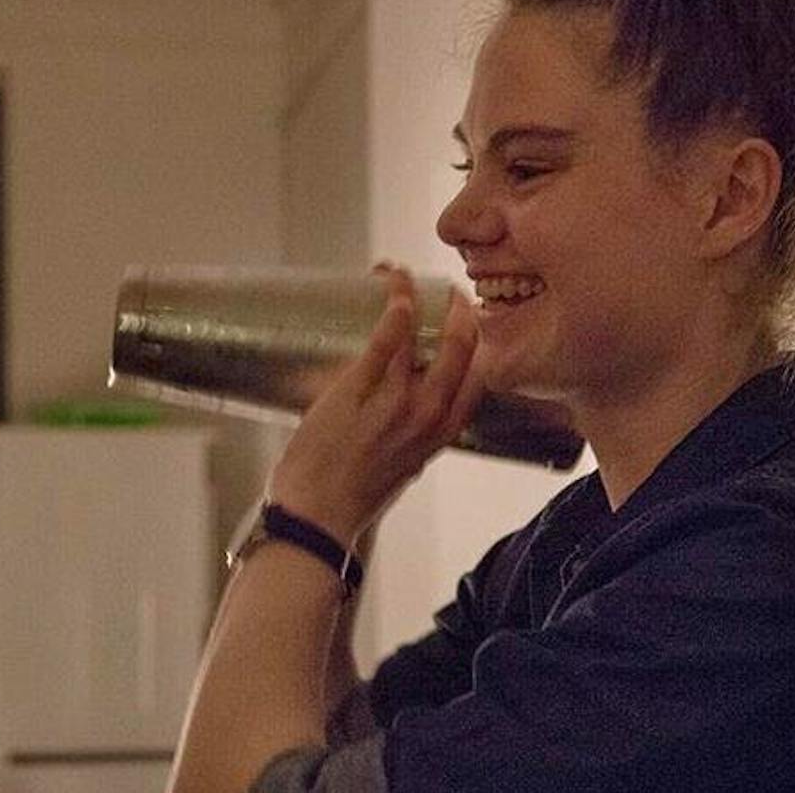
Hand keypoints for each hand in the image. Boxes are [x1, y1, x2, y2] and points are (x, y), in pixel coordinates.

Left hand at [265, 267, 481, 544]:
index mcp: (441, 434)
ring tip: (404, 276)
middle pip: (463, 351)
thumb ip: (412, 434)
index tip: (467, 319)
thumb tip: (409, 409)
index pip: (480, 378)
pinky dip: (394, 309)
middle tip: (446, 292)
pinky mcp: (358, 393)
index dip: (478, 342)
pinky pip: (385, 342)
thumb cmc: (352, 497)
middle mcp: (428, 417)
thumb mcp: (402, 465)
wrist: (314, 518)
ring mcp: (394, 404)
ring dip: (417, 298)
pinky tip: (392, 287)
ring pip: (426, 339)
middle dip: (460, 312)